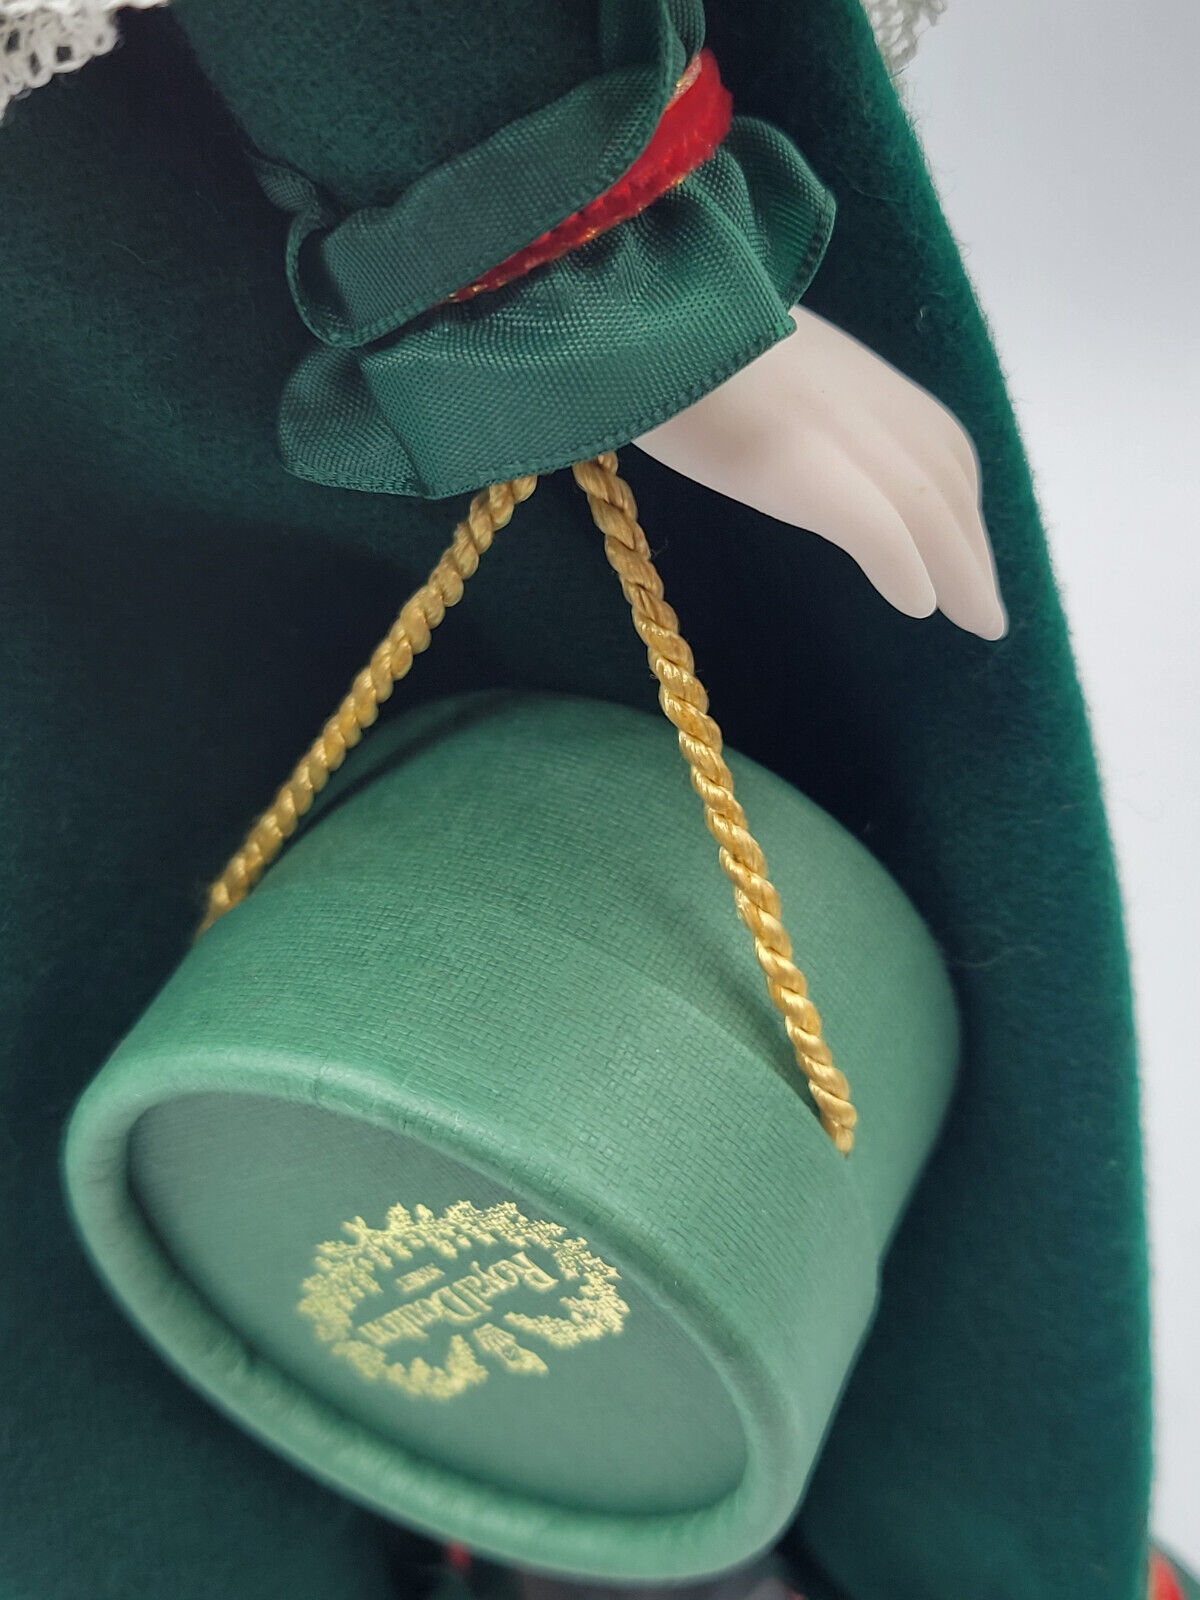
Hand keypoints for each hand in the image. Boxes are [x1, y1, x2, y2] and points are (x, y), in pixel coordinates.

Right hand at [635, 306, 1005, 637]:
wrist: (610, 293)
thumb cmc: (642, 326)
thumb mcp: (723, 348)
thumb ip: (761, 382)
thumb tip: (757, 424)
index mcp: (835, 364)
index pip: (930, 435)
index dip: (957, 497)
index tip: (966, 544)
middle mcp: (848, 388)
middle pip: (940, 473)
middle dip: (971, 546)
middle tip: (986, 612)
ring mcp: (823, 421)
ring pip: (923, 501)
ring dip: (961, 567)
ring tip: (977, 621)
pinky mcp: (792, 455)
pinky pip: (871, 519)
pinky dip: (903, 563)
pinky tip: (920, 604)